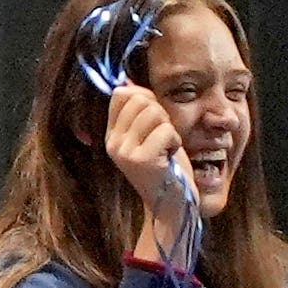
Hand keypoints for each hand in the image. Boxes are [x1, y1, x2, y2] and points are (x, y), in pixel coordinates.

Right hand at [102, 79, 202, 263]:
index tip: (156, 117)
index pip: (121, 94)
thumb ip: (140, 111)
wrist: (171, 205)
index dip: (145, 96)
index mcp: (112, 136)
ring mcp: (125, 152)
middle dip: (160, 113)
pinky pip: (166, 130)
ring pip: (154, 112)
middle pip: (140, 100)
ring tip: (167, 147)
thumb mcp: (149, 136)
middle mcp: (113, 143)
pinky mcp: (142, 160)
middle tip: (163, 137)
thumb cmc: (166, 168)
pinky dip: (175, 141)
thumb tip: (129, 82)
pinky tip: (170, 156)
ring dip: (169, 128)